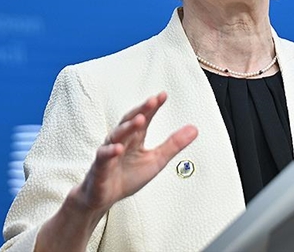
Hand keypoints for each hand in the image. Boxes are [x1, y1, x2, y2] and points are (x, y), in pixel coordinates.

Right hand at [73, 92, 197, 213]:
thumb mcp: (156, 160)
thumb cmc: (127, 177)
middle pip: (130, 121)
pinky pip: (103, 157)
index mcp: (136, 138)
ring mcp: (109, 152)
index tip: (163, 95)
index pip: (144, 118)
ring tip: (140, 120)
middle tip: (152, 101)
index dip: (153, 107)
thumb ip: (174, 144)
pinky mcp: (100, 167)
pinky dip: (110, 152)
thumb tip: (194, 129)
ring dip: (128, 127)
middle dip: (141, 110)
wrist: (104, 197)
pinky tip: (118, 148)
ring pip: (117, 135)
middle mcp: (122, 141)